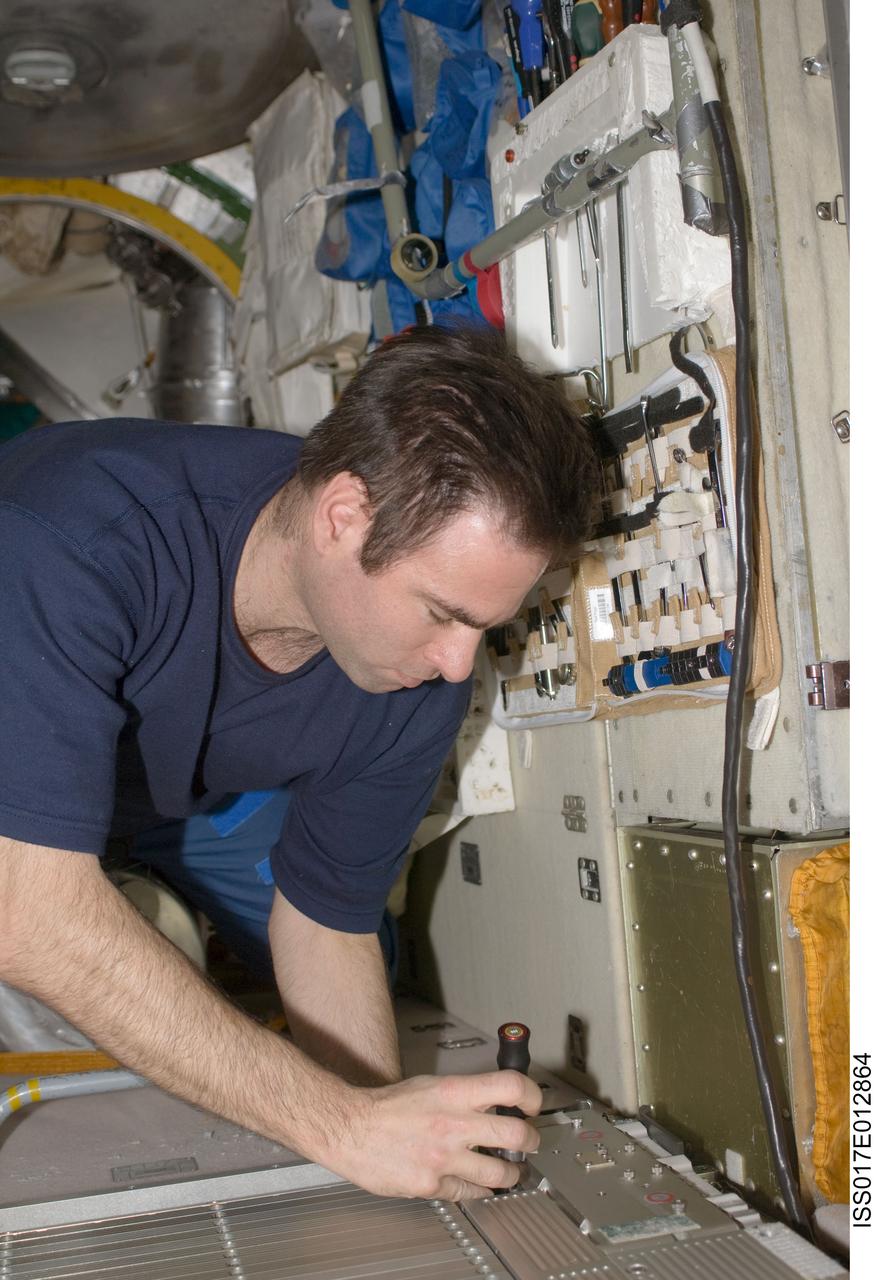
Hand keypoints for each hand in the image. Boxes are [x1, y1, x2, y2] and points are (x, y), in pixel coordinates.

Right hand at [320, 1070, 541, 1199]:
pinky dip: (480, 1189)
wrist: (351, 1129)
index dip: (532, 1095)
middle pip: (517, 1134)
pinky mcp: (432, 1185)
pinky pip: (471, 1192)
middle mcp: (454, 1124)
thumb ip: (464, 1095)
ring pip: (500, 1172)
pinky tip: (479, 1183)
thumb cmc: (387, 1107)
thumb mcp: (431, 1086)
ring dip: (511, 1173)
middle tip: (530, 1142)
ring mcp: (444, 1158)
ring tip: (510, 1170)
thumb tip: (495, 1102)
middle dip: (531, 1140)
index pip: (510, 1087)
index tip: (534, 1104)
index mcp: (454, 1093)